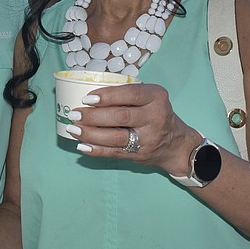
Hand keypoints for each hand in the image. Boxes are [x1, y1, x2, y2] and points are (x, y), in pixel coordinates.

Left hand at [66, 82, 198, 175]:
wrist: (175, 144)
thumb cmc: (155, 113)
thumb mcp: (150, 97)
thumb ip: (127, 94)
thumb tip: (89, 93)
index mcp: (156, 97)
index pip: (131, 94)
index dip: (107, 96)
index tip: (87, 98)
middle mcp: (155, 117)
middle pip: (120, 116)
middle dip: (93, 116)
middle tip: (74, 114)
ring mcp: (148, 138)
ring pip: (115, 137)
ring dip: (91, 134)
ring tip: (74, 129)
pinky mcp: (139, 155)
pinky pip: (114, 153)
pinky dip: (96, 150)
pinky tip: (82, 145)